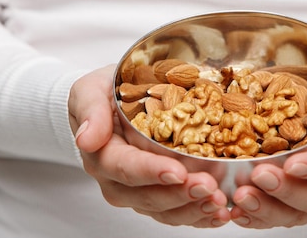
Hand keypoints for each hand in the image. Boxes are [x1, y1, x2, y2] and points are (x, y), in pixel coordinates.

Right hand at [68, 65, 230, 227]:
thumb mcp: (91, 90)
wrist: (112, 103)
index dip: (151, 172)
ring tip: (218, 202)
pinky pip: (176, 213)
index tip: (178, 171)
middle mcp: (117, 180)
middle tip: (209, 187)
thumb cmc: (104, 93)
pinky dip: (199, 216)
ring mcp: (137, 192)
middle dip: (180, 194)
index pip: (125, 168)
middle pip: (148, 196)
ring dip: (193, 209)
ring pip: (164, 211)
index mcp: (102, 155)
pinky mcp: (156, 196)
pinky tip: (219, 213)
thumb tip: (86, 139)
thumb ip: (91, 110)